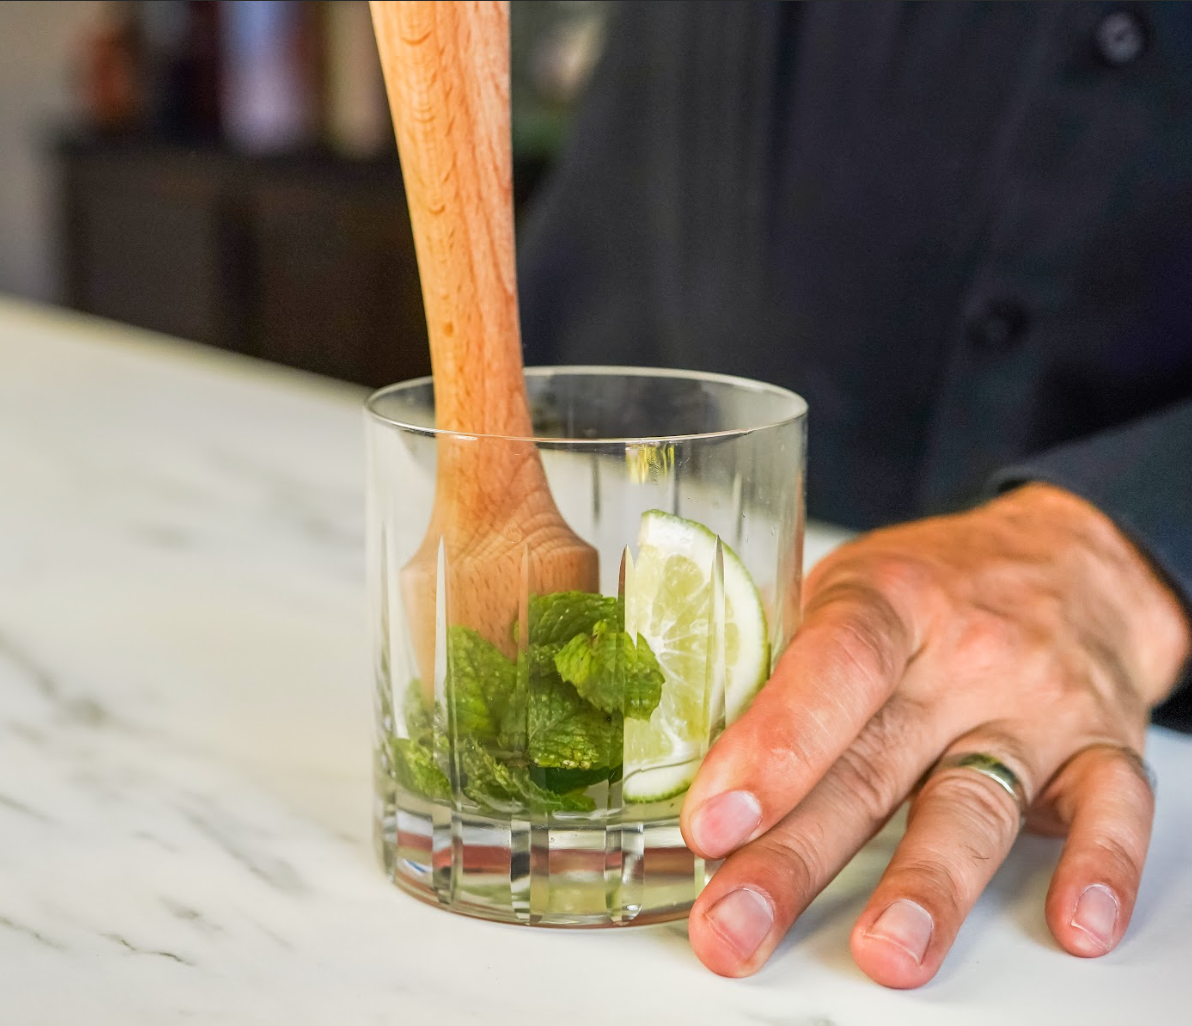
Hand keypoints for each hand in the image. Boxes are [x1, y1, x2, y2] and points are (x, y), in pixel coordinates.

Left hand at [680, 483, 1189, 986]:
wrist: (1068, 561)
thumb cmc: (935, 584)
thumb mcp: (847, 588)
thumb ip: (782, 662)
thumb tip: (684, 746)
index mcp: (887, 603)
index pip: (830, 670)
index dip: (772, 746)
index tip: (712, 822)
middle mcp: (963, 657)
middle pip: (872, 764)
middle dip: (797, 856)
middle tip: (733, 925)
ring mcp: (1036, 705)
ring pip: (974, 802)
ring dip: (927, 884)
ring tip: (884, 952)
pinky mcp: (1102, 747)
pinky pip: (1112, 808)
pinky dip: (1097, 867)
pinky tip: (1070, 922)